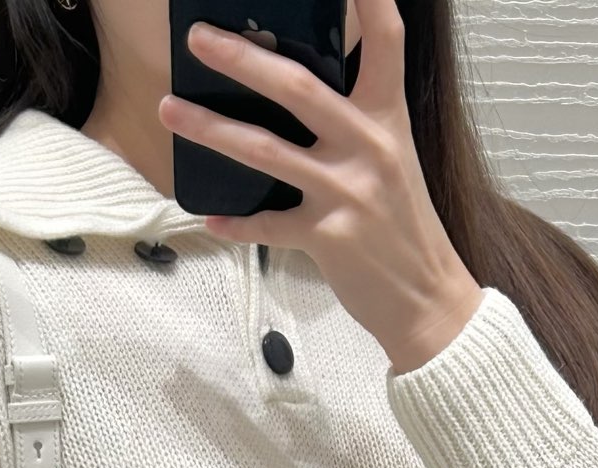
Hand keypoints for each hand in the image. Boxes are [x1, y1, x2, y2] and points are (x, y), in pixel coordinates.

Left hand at [157, 0, 483, 374]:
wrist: (427, 298)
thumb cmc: (402, 225)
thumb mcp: (390, 157)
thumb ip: (353, 120)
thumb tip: (293, 88)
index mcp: (387, 117)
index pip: (385, 39)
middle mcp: (369, 146)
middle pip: (298, 87)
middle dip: (242, 59)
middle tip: (198, 39)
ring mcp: (346, 192)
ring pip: (266, 152)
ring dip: (212, 129)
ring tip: (170, 110)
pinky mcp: (328, 237)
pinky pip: (268, 225)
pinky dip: (236, 223)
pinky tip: (209, 217)